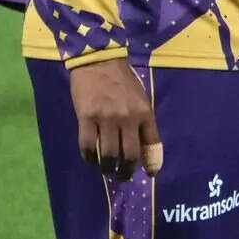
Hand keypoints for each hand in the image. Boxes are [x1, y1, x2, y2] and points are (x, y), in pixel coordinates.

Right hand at [69, 57, 160, 179]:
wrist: (99, 61)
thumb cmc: (122, 80)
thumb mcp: (140, 98)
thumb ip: (142, 120)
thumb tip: (142, 146)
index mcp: (144, 112)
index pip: (151, 143)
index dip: (151, 162)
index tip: (149, 174)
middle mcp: (128, 118)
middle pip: (129, 155)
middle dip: (126, 171)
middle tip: (122, 177)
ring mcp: (106, 119)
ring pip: (108, 155)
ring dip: (107, 168)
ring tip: (106, 171)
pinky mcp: (86, 118)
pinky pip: (88, 146)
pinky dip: (89, 157)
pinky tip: (90, 159)